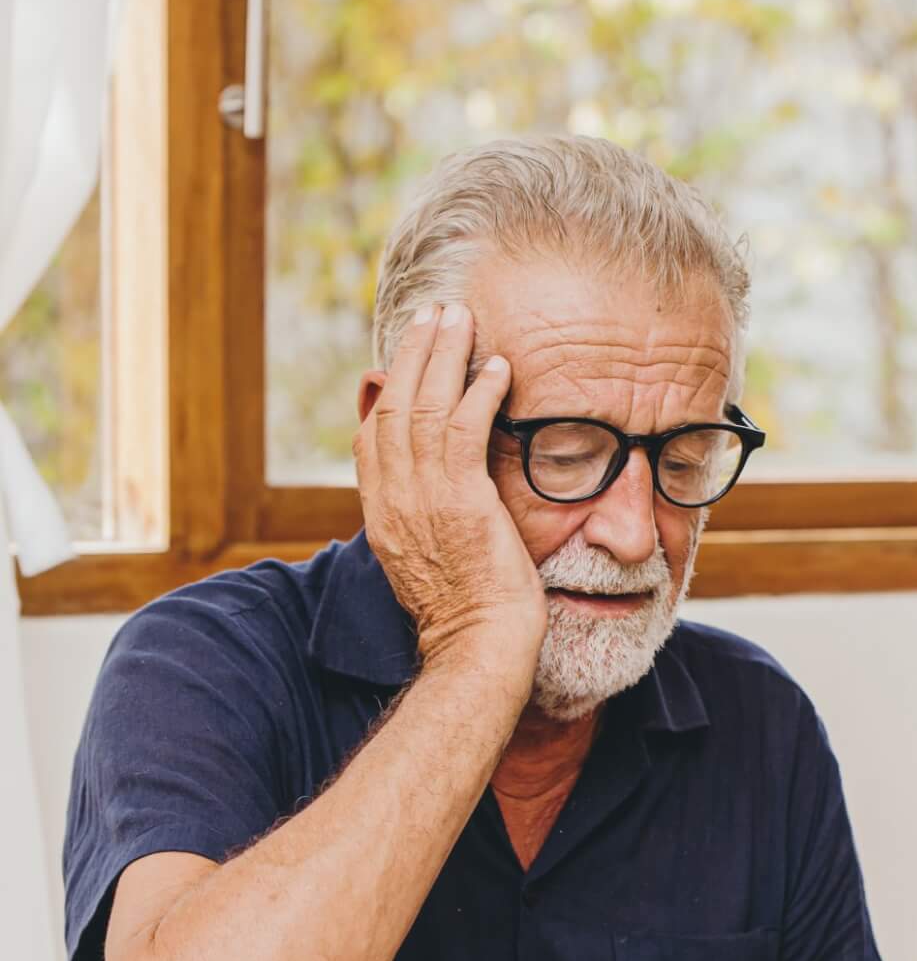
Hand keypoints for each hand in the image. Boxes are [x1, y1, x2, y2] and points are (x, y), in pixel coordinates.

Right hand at [355, 304, 546, 678]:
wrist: (478, 647)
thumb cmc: (470, 614)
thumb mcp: (434, 558)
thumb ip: (430, 516)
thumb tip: (441, 487)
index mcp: (383, 515)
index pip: (373, 438)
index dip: (389, 391)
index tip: (406, 356)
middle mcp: (392, 500)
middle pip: (392, 408)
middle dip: (414, 355)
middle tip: (434, 313)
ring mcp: (421, 499)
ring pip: (423, 408)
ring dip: (444, 356)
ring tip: (461, 319)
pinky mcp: (458, 500)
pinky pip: (464, 429)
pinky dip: (480, 392)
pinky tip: (499, 367)